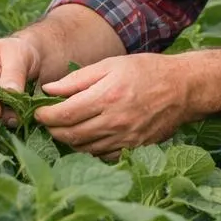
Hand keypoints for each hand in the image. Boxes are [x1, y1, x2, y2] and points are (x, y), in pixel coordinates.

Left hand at [33, 54, 191, 159]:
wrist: (183, 88)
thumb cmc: (146, 71)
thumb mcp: (110, 65)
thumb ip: (78, 79)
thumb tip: (49, 90)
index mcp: (107, 97)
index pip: (64, 115)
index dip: (45, 116)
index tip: (37, 113)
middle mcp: (115, 121)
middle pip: (70, 135)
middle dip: (52, 131)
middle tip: (47, 122)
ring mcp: (125, 139)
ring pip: (84, 149)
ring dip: (68, 141)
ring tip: (64, 129)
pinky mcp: (134, 149)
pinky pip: (102, 155)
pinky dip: (88, 149)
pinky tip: (87, 137)